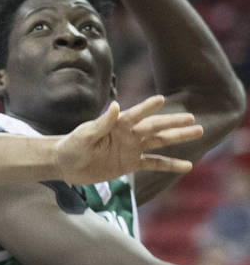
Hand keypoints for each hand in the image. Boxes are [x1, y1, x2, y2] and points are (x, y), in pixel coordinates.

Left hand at [54, 95, 202, 184]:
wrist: (66, 164)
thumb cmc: (72, 145)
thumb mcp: (85, 134)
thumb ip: (102, 122)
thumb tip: (115, 105)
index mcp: (117, 124)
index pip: (135, 113)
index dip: (148, 107)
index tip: (162, 99)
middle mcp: (128, 134)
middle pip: (155, 127)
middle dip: (174, 122)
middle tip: (193, 118)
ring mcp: (131, 149)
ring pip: (160, 142)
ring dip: (178, 138)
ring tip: (198, 133)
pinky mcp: (130, 164)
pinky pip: (154, 164)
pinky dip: (170, 164)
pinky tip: (186, 165)